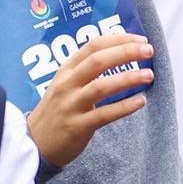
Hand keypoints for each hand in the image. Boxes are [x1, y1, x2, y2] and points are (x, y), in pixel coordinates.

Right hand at [25, 32, 154, 166]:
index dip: (119, 40)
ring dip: (128, 78)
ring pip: (100, 87)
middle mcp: (66, 85)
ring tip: (149, 75)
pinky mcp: (76, 127)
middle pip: (97, 61)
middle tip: (149, 51)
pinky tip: (141, 101)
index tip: (141, 40)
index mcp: (66, 70)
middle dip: (126, 52)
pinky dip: (124, 107)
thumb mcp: (65, 84)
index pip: (93, 46)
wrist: (34, 143)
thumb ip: (87, 69)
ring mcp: (70, 106)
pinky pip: (103, 114)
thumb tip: (122, 51)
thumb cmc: (57, 110)